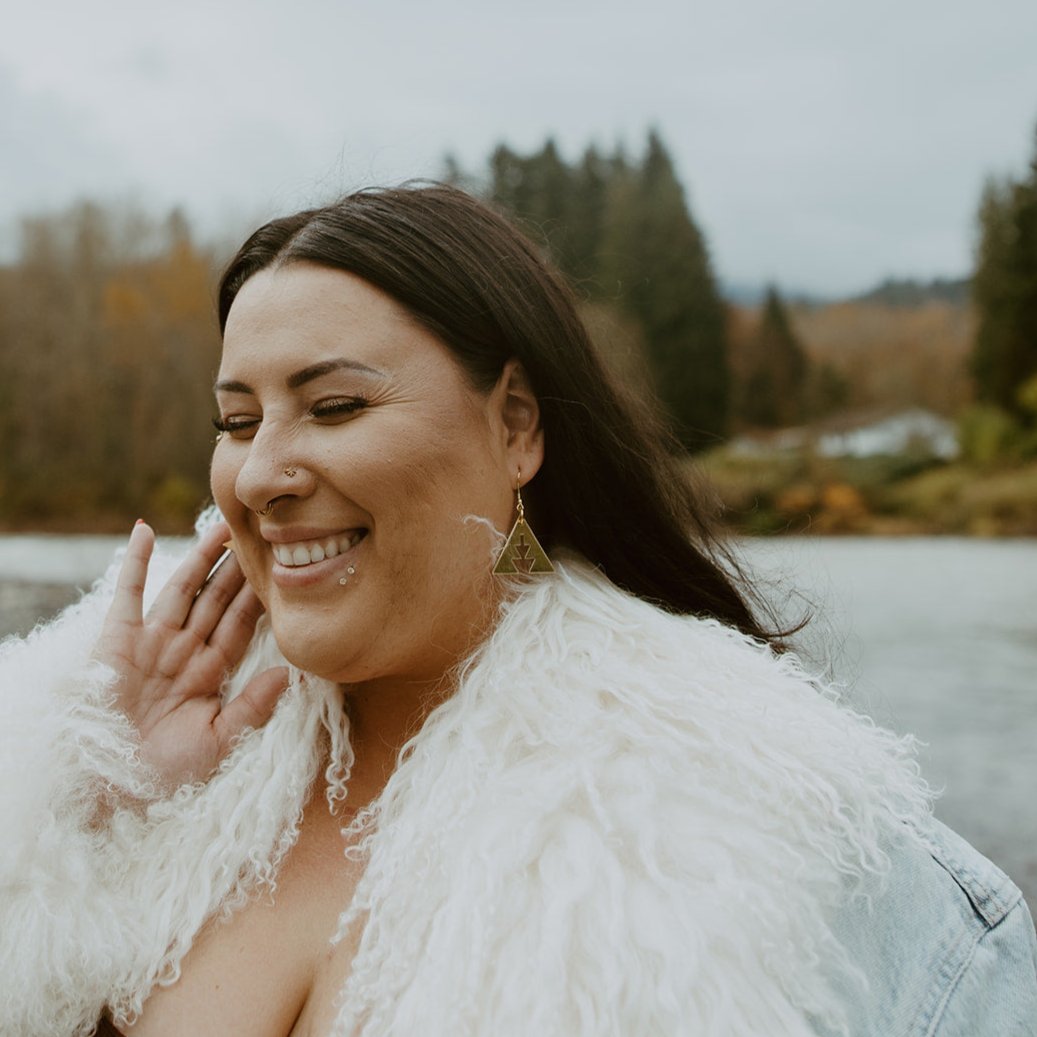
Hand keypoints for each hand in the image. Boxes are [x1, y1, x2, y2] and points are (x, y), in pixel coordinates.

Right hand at [96, 520, 288, 788]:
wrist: (113, 783)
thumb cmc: (167, 770)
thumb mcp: (219, 739)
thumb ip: (252, 706)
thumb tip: (288, 673)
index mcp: (209, 671)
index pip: (240, 623)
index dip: (258, 596)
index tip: (280, 569)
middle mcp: (183, 649)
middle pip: (217, 599)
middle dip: (237, 569)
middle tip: (260, 534)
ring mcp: (151, 641)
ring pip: (183, 588)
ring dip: (201, 557)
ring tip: (222, 526)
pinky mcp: (117, 638)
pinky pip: (128, 592)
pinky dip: (134, 561)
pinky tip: (144, 530)